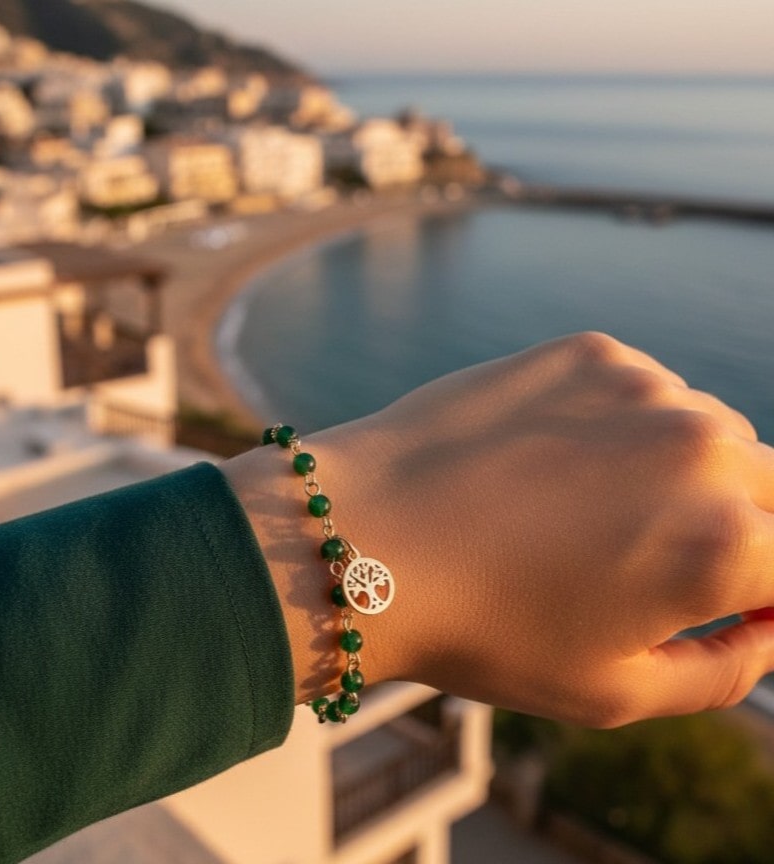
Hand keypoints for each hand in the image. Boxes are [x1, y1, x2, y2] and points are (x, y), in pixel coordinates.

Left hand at [223, 333, 773, 726]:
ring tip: (589, 508)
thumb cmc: (481, 627)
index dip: (764, 589)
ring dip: (680, 468)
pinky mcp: (588, 352)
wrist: (363, 537)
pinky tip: (554, 460)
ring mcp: (643, 387)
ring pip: (708, 429)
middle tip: (654, 555)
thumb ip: (723, 671)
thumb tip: (767, 630)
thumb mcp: (613, 692)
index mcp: (724, 545)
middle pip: (768, 486)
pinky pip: (643, 389)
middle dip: (738, 525)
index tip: (722, 599)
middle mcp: (701, 449)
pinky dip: (625, 424)